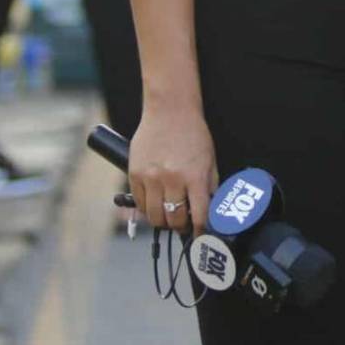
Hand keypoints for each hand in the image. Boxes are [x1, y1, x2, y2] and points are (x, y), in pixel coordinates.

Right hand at [128, 106, 217, 234]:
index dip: (201, 230)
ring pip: (154, 217)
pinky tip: (156, 202)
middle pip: (174, 219)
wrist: (170, 110)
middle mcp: (172, 179)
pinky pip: (140, 203)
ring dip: (163, 221)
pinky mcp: (135, 174)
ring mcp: (151, 177)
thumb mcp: (209, 160)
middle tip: (183, 224)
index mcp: (194, 176)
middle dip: (180, 226)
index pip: (199, 215)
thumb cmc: (192, 134)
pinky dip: (148, 208)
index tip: (200, 235)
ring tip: (168, 215)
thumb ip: (209, 186)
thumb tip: (209, 211)